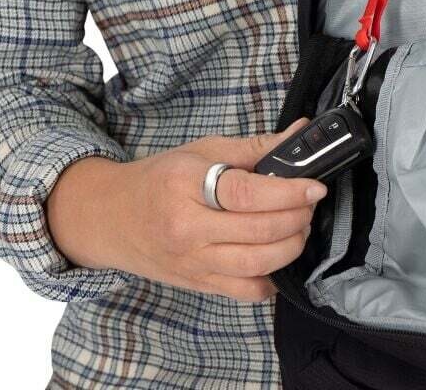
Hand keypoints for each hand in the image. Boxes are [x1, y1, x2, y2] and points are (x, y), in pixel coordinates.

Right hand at [47, 117, 327, 301]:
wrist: (111, 217)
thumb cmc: (159, 178)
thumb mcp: (202, 151)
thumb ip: (255, 146)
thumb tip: (301, 133)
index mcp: (186, 185)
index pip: (245, 194)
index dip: (288, 192)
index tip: (315, 187)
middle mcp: (187, 228)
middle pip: (257, 232)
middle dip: (296, 218)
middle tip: (309, 203)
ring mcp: (191, 262)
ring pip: (255, 266)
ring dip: (290, 247)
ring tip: (299, 227)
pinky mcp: (197, 284)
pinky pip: (243, 292)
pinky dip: (270, 280)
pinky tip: (278, 258)